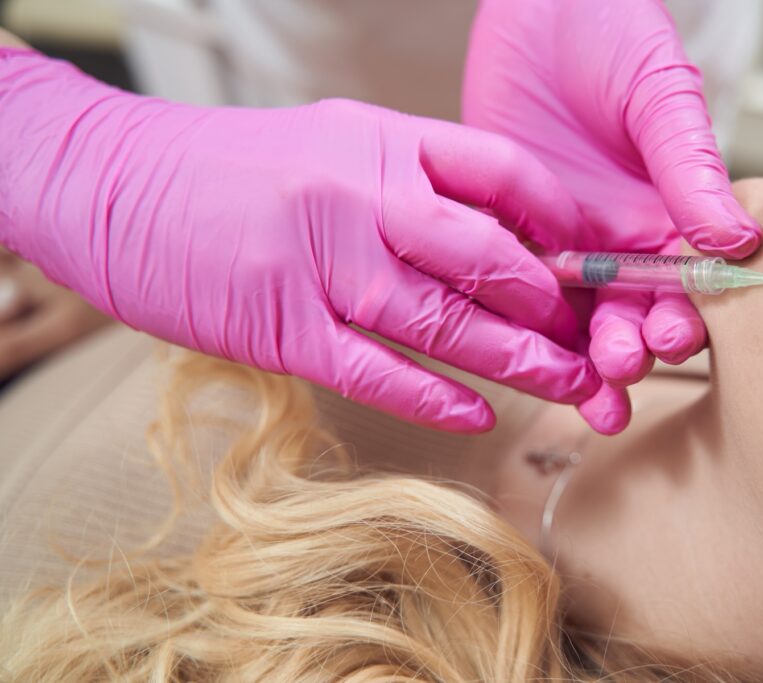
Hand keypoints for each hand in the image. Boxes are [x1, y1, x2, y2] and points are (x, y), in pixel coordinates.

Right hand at [0, 48, 599, 432]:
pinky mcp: (281, 324)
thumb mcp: (331, 144)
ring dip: (518, 361)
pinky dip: (433, 396)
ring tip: (570, 388)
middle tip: (600, 342)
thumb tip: (493, 235)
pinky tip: (477, 415)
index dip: (564, 221)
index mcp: (382, 141)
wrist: (110, 183)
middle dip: (557, 306)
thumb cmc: (228, 168)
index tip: (594, 261)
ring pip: (445, 319)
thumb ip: (408, 183)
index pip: (503, 173)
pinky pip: (376, 368)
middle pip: (490, 253)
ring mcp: (322, 260)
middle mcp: (362, 194)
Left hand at [464, 0, 761, 431]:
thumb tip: (734, 239)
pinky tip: (514, 351)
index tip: (672, 338)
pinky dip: (513, 319)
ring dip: (580, 358)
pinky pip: (509, 281)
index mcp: (667, 212)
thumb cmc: (614, 32)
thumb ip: (689, 166)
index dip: (683, 316)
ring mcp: (561, 237)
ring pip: (573, 315)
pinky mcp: (508, 226)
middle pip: (629, 313)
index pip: (685, 284)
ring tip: (585, 393)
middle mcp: (617, 237)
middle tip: (619, 369)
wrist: (541, 1)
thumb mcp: (660, 95)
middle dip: (628, 349)